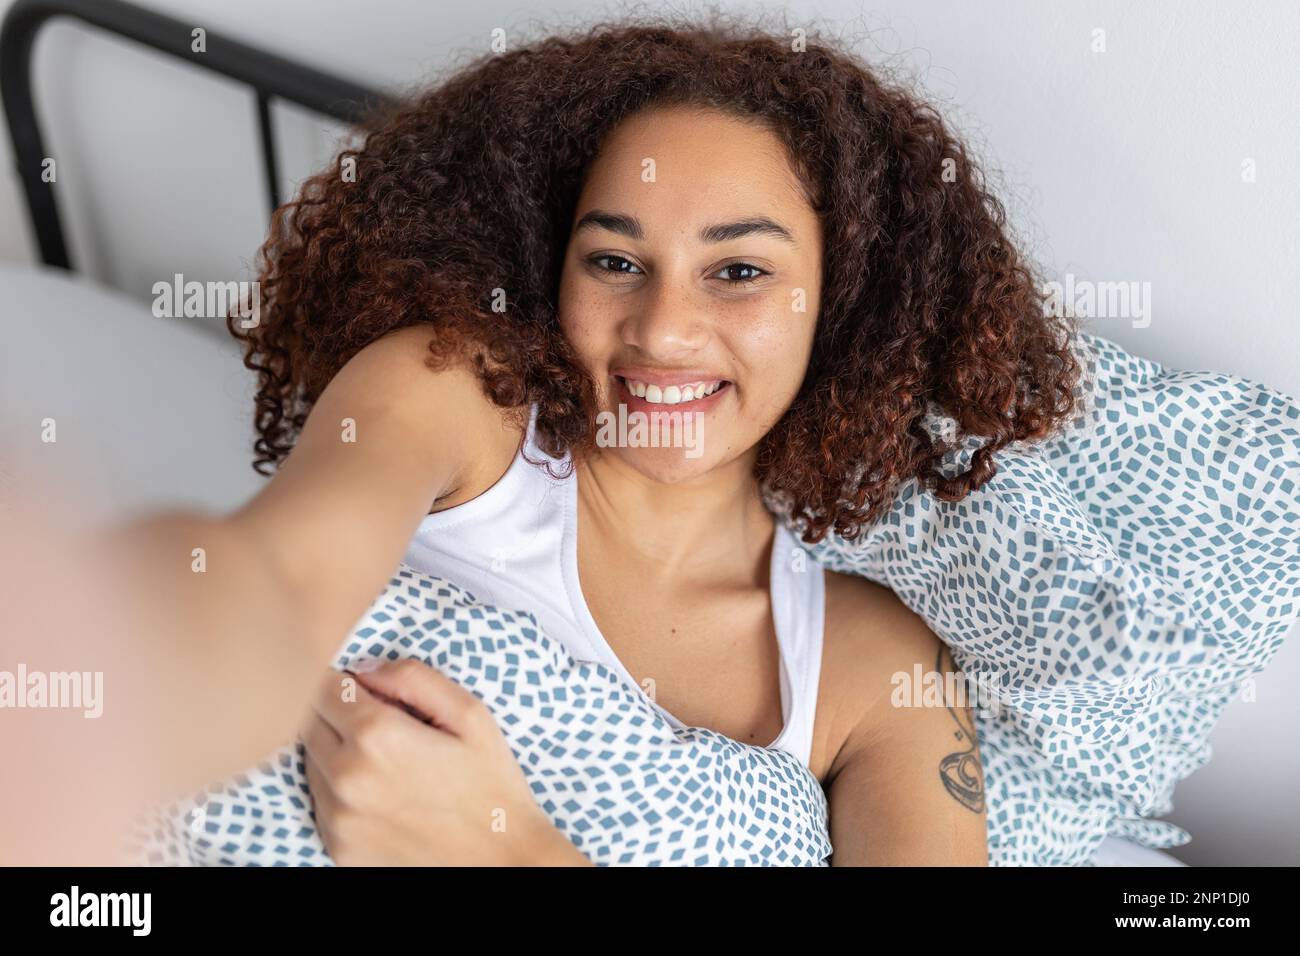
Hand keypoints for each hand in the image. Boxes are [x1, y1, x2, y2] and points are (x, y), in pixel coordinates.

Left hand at [301, 659, 589, 865]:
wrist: (500, 859)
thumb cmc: (490, 783)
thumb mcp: (470, 714)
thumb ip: (413, 678)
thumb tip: (364, 668)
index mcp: (377, 735)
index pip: (324, 685)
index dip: (346, 680)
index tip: (370, 689)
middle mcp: (346, 776)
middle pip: (308, 720)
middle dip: (335, 712)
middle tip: (378, 721)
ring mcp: (337, 816)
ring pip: (309, 759)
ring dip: (334, 749)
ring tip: (383, 759)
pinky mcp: (336, 845)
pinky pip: (318, 800)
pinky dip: (338, 788)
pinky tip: (380, 790)